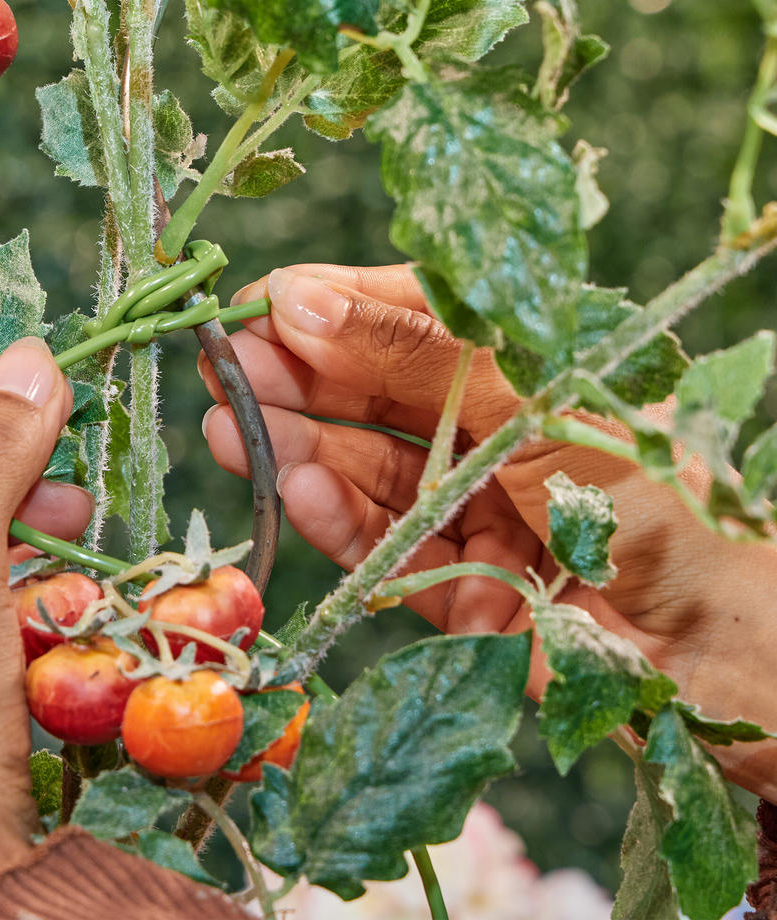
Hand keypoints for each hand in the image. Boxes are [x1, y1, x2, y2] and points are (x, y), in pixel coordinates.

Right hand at [200, 264, 776, 796]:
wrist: (726, 653)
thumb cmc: (651, 495)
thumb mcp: (528, 397)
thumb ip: (411, 351)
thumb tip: (298, 299)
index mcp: (523, 369)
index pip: (411, 321)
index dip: (334, 308)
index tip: (262, 302)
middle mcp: (490, 433)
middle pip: (373, 394)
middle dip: (298, 376)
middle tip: (226, 364)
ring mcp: (470, 510)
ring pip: (364, 468)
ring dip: (295, 444)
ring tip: (232, 424)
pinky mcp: (455, 589)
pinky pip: (381, 546)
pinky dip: (333, 517)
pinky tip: (293, 482)